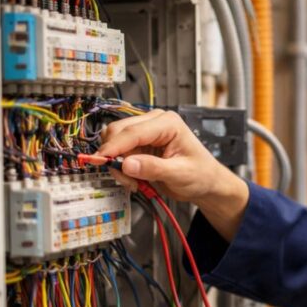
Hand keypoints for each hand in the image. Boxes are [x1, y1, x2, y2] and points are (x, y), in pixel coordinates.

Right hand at [98, 110, 248, 239]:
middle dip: (116, 157)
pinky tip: (135, 179)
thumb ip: (153, 168)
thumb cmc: (201, 174)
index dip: (114, 146)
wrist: (205, 183)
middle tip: (125, 179)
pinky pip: (119, 154)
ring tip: (134, 182)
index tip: (100, 160)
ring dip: (118, 165)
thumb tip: (127, 164)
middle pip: (118, 132)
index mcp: (168, 123)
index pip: (133, 131)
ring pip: (115, 143)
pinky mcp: (140, 145)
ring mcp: (145, 133)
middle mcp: (155, 123)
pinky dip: (121, 168)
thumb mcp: (180, 174)